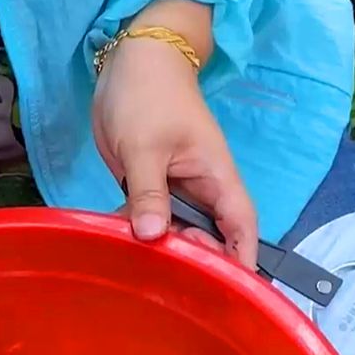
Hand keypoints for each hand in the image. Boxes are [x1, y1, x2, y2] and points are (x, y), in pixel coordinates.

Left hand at [91, 1, 258, 270]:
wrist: (130, 62)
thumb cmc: (147, 96)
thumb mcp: (145, 147)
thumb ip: (149, 192)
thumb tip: (153, 236)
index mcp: (216, 178)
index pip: (240, 228)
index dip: (238, 261)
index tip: (228, 293)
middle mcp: (200, 189)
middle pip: (207, 238)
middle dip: (193, 260)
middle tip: (164, 274)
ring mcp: (173, 189)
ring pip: (173, 232)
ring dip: (160, 249)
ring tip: (138, 268)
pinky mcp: (147, 186)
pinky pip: (146, 218)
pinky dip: (135, 232)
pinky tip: (115, 245)